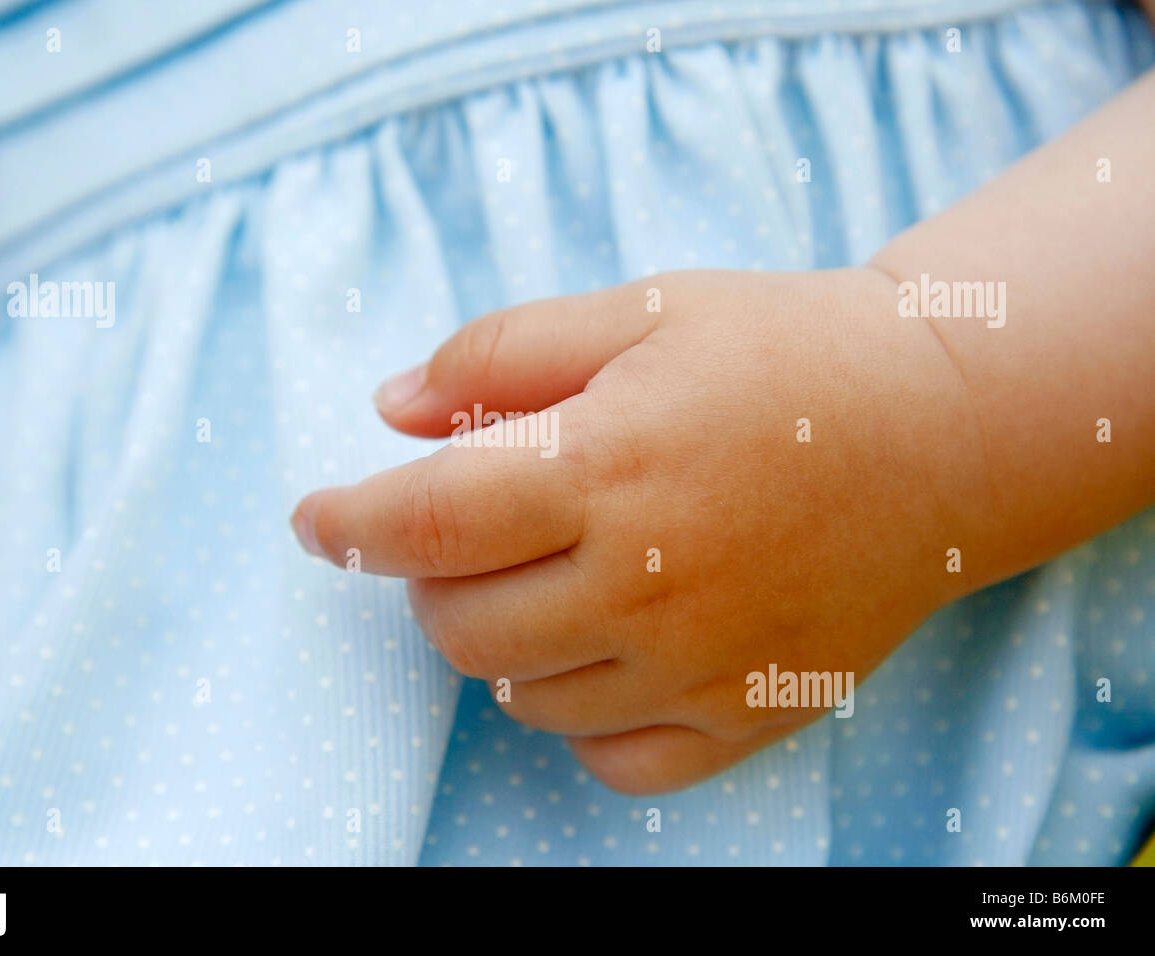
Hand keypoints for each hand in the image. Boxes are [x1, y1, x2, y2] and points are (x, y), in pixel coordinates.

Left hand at [291, 267, 987, 792]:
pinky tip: (605, 642)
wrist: (941, 429)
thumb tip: (390, 408)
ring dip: (500, 633)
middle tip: (466, 526)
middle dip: (426, 575)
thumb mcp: (640, 311)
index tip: (314, 521)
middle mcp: (647, 582)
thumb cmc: (782, 354)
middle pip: (456, 625)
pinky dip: (576, 709)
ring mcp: (699, 664)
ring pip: (521, 695)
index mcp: (610, 467)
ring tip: (554, 568)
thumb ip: (500, 353)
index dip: (346, 524)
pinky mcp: (747, 715)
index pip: (426, 523)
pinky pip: (610, 756)